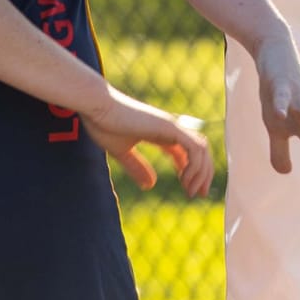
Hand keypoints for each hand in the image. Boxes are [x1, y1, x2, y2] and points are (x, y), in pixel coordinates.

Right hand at [84, 86, 214, 198]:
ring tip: (191, 190)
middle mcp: (169, 128)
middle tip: (198, 194)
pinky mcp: (168, 127)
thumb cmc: (103, 124)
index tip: (190, 191)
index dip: (192, 172)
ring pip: (202, 148)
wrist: (96, 105)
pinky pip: (194, 147)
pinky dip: (196, 166)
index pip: (186, 152)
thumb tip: (150, 185)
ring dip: (202, 172)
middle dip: (203, 174)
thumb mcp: (121, 151)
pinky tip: (185, 180)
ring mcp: (170, 126)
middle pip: (199, 150)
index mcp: (158, 133)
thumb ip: (136, 166)